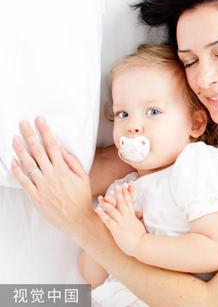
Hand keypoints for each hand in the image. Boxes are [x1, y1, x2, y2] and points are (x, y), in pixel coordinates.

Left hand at [11, 117, 92, 234]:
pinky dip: (17, 171)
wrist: (77, 218)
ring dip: (20, 150)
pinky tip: (13, 161)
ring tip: (14, 138)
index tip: (40, 120)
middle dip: (29, 135)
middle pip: (37, 151)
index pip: (52, 145)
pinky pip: (23, 181)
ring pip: (28, 164)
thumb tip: (61, 149)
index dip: (45, 131)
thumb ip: (72, 161)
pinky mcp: (35, 196)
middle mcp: (51, 175)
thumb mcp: (83, 176)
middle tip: (23, 124)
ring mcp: (41, 186)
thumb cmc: (81, 197)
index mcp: (63, 169)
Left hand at [96, 183, 146, 256]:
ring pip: (113, 210)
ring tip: (101, 197)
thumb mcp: (140, 226)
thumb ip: (137, 219)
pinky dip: (102, 215)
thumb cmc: (142, 238)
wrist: (142, 245)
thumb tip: (139, 213)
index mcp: (132, 217)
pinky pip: (108, 220)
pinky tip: (98, 210)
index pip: (130, 203)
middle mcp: (127, 218)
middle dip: (118, 194)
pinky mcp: (116, 230)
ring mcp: (121, 223)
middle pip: (122, 203)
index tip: (125, 187)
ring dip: (106, 203)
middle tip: (115, 186)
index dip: (127, 194)